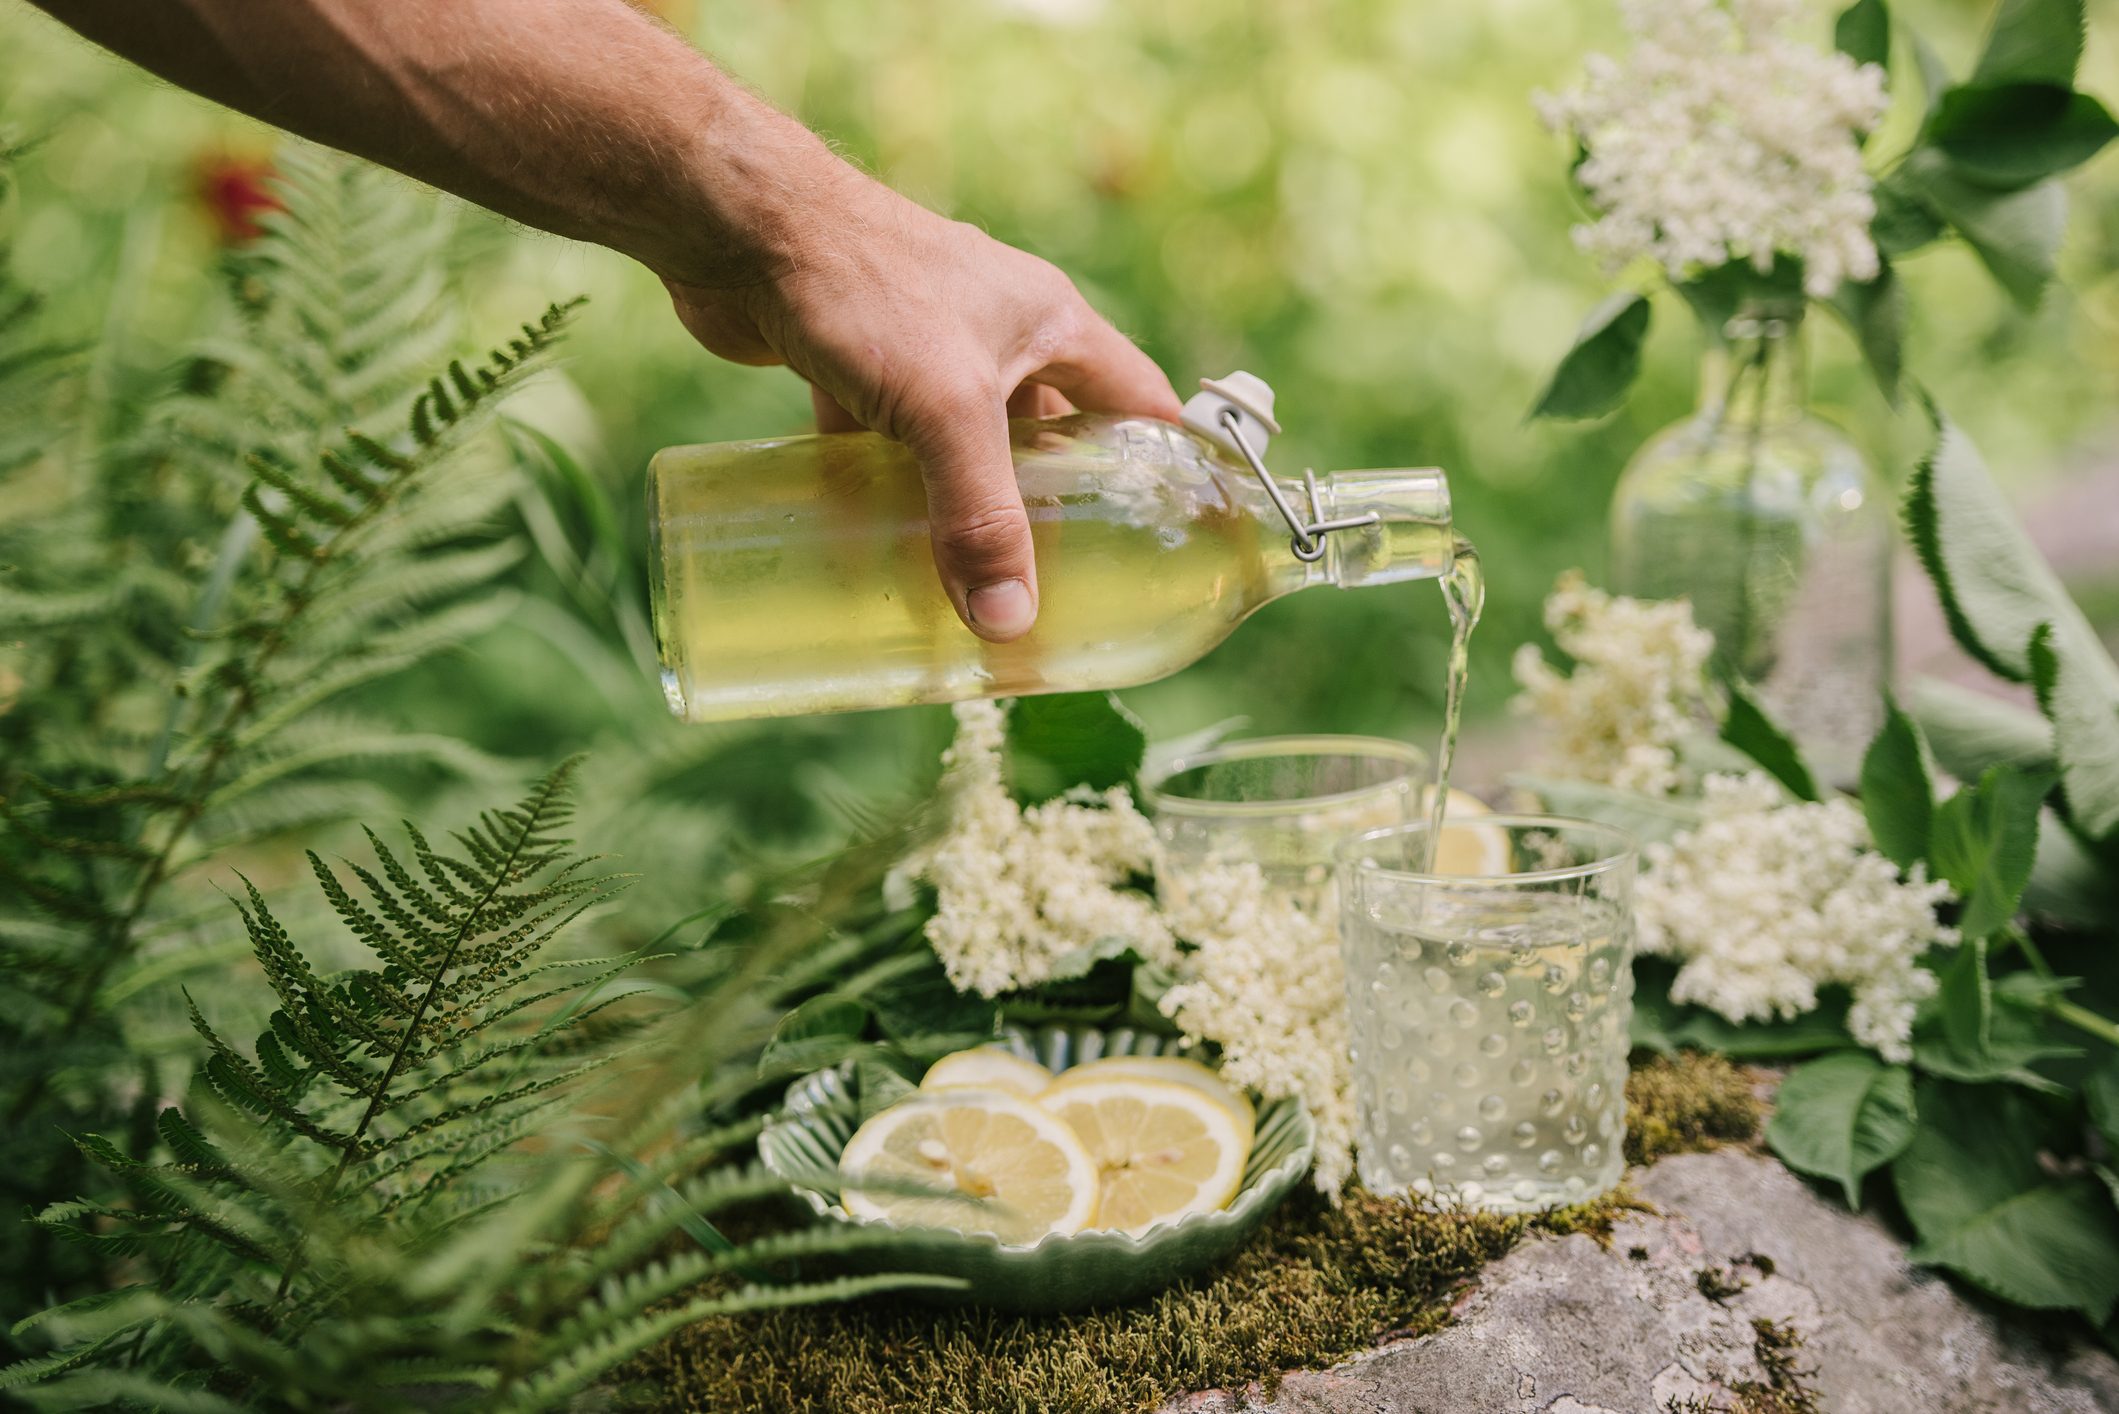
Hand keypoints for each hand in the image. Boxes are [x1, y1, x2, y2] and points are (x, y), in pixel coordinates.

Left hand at [662, 150, 1180, 642]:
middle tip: (1061, 591)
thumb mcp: (946, 408)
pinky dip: (885, 492)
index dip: (1166, 464)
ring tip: (972, 590)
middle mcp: (998, 331)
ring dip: (962, 509)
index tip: (1177, 537)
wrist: (738, 222)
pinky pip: (887, 443)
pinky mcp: (857, 363)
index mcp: (1049, 323)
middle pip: (1049, 435)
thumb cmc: (864, 287)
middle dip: (1053, 510)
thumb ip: (980, 515)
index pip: (1138, 401)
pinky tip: (875, 550)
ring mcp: (925, 346)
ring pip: (961, 446)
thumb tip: (1008, 623)